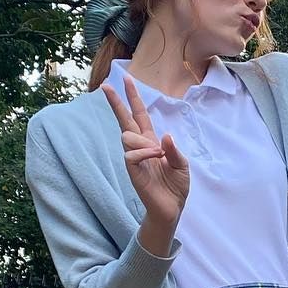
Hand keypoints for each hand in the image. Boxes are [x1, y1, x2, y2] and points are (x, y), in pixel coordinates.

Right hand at [103, 76, 190, 231]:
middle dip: (116, 103)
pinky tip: (155, 156)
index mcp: (151, 142)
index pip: (140, 115)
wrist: (172, 208)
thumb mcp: (182, 165)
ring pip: (127, 136)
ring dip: (143, 140)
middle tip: (106, 86)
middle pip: (125, 120)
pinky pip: (131, 155)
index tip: (126, 79)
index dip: (133, 98)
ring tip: (158, 152)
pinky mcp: (132, 171)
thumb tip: (165, 136)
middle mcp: (140, 147)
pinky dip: (143, 152)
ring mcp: (135, 159)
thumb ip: (174, 150)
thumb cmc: (175, 186)